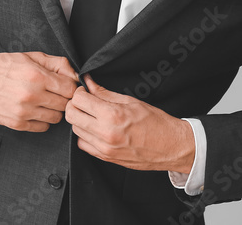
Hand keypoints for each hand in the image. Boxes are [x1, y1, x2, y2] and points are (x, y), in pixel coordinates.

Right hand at [0, 51, 78, 131]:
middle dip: (64, 98)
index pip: (70, 89)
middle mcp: (32, 95)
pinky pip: (42, 127)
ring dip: (54, 110)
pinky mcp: (16, 123)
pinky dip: (43, 120)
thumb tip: (76, 75)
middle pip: (65, 105)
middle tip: (56, 93)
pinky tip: (36, 110)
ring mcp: (24, 112)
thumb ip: (57, 64)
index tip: (66, 86)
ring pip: (56, 118)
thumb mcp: (31, 56)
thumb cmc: (3, 66)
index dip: (71, 87)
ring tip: (45, 101)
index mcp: (37, 76)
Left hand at [66, 75, 194, 172]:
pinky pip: (83, 144)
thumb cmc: (156, 122)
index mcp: (112, 116)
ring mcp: (104, 148)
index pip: (79, 100)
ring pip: (75, 130)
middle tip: (85, 100)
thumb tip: (89, 83)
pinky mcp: (105, 158)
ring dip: (80, 120)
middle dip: (75, 104)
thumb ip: (105, 93)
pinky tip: (95, 129)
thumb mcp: (131, 101)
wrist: (170, 146)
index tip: (85, 90)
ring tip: (92, 114)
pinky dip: (85, 135)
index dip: (79, 92)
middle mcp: (105, 134)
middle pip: (71, 115)